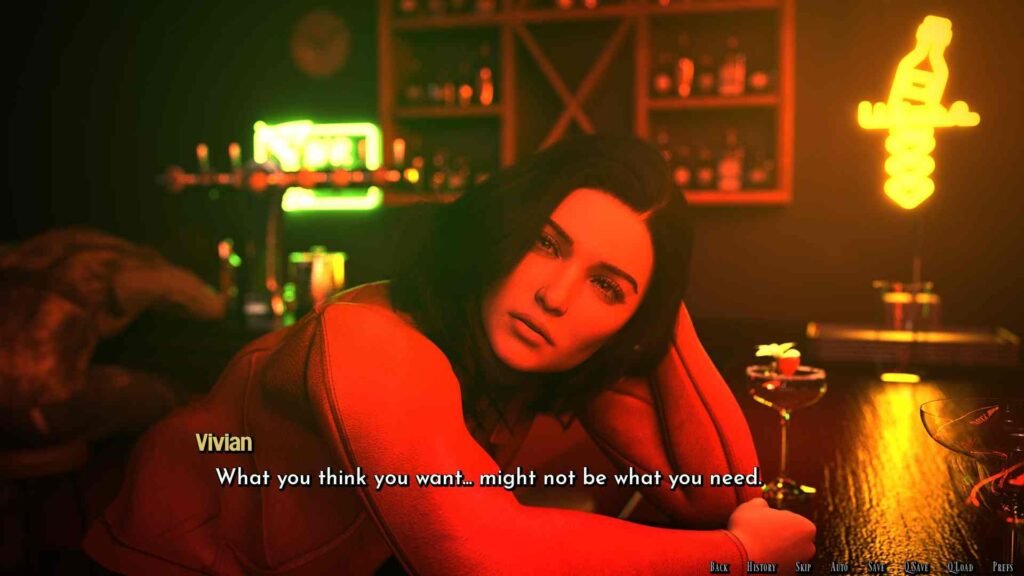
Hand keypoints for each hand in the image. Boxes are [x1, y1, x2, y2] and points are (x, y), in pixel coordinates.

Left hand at [0, 227, 224, 407]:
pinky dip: (71, 259)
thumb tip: (179, 397)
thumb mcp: (70, 410)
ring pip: (84, 244)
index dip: (192, 294)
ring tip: (134, 280)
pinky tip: (66, 275)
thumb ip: (132, 400)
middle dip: (160, 274)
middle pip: (125, 254)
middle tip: (185, 298)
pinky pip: (45, 250)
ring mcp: (21, 258)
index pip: (160, 278)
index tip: (216, 310)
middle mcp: (58, 258)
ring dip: (118, 261)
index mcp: (89, 282)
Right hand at [727, 497, 815, 573]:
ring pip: (785, 553)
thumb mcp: (752, 506)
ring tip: (754, 546)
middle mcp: (808, 549)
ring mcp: (799, 566)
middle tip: (757, 533)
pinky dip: (769, 562)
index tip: (761, 521)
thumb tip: (762, 505)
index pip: (791, 519)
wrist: (740, 559)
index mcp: (806, 528)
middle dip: (778, 536)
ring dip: (774, 550)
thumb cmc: (748, 529)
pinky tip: (754, 558)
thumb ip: (762, 503)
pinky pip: (777, 566)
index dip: (775, 518)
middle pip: (792, 538)